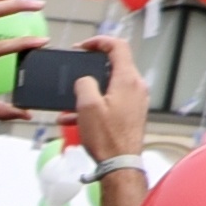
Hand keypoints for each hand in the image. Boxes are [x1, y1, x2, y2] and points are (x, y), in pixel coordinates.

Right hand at [60, 30, 151, 167]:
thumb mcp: (87, 105)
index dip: (99, 41)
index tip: (82, 46)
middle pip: (114, 66)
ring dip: (88, 92)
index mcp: (128, 79)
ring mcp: (135, 100)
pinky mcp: (131, 114)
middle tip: (74, 72)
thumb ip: (84, 83)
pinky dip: (93, 106)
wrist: (120, 163)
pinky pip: (110, 102)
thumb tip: (84, 79)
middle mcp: (136, 87)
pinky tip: (73, 118)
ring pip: (109, 86)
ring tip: (69, 102)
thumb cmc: (106, 137)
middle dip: (90, 69)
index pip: (118, 46)